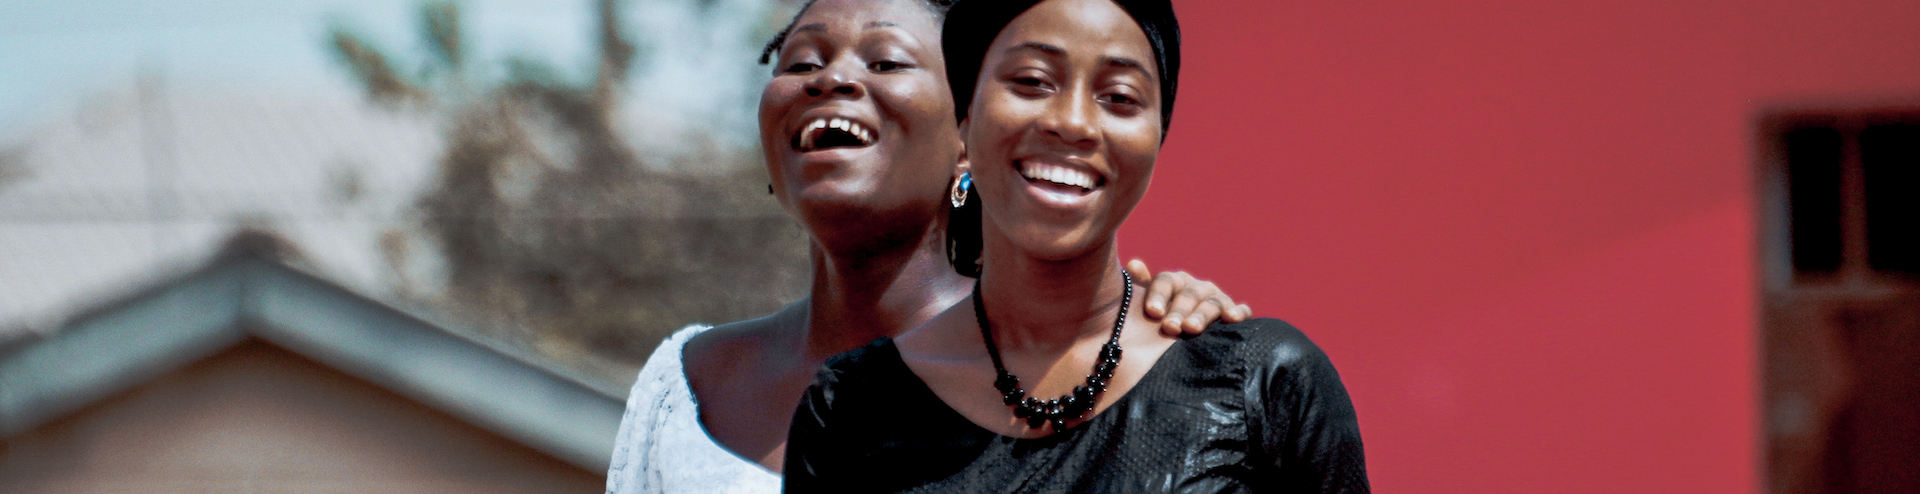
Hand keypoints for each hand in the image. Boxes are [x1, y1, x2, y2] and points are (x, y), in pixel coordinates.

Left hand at [1127, 259, 1252, 336]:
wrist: (1180, 347)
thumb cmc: (1160, 325)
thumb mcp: (1148, 308)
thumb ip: (1140, 287)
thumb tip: (1133, 264)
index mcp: (1175, 282)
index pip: (1166, 281)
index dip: (1158, 295)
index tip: (1152, 313)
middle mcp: (1197, 287)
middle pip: (1189, 294)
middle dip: (1178, 311)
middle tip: (1169, 327)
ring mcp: (1217, 299)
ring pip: (1211, 303)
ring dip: (1201, 315)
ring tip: (1190, 328)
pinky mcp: (1235, 314)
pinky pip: (1242, 311)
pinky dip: (1238, 312)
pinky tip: (1230, 318)